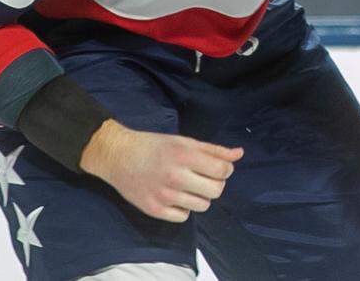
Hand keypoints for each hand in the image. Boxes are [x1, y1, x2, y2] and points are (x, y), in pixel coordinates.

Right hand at [80, 119, 242, 222]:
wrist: (119, 156)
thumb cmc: (155, 146)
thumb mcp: (185, 141)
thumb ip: (214, 150)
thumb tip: (240, 154)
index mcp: (185, 155)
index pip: (222, 171)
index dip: (226, 171)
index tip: (219, 168)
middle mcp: (175, 176)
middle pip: (216, 191)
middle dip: (216, 184)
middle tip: (205, 177)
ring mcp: (164, 196)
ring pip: (202, 206)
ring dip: (201, 196)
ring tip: (190, 186)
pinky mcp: (154, 210)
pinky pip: (184, 217)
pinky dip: (184, 208)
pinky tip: (176, 196)